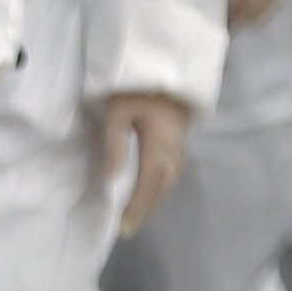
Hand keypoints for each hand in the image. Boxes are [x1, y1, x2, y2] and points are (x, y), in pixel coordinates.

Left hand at [97, 91, 189, 237]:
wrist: (167, 62)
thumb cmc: (136, 87)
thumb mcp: (117, 113)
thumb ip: (115, 146)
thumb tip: (111, 180)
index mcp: (159, 146)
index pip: (147, 184)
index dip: (137, 207)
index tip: (125, 227)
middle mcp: (174, 150)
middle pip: (162, 187)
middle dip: (146, 208)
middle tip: (130, 227)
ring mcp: (180, 144)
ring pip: (170, 180)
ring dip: (155, 198)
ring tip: (138, 213)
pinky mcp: (181, 138)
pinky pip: (173, 170)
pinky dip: (162, 185)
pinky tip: (153, 189)